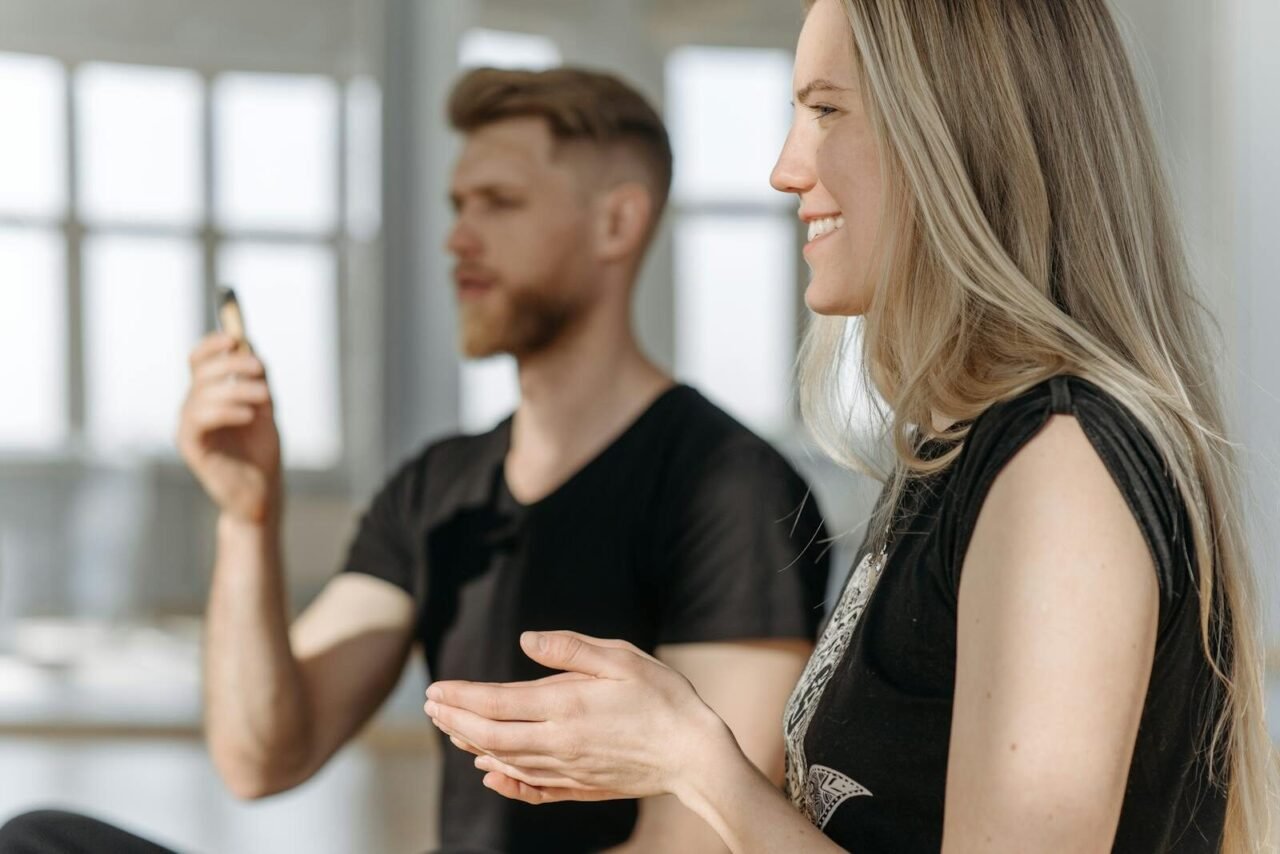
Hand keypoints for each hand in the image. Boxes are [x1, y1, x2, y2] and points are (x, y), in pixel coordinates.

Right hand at [177, 332, 281, 524]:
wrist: (261, 489)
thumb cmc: (261, 449)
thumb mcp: (264, 406)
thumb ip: (256, 378)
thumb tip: (249, 344)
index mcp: (207, 394)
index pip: (199, 360)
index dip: (212, 345)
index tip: (235, 338)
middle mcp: (192, 406)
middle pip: (201, 372)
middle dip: (232, 364)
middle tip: (260, 369)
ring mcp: (188, 426)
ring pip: (202, 394)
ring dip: (237, 389)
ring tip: (265, 398)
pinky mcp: (189, 446)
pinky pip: (200, 419)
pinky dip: (226, 411)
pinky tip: (249, 416)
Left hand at [424, 631, 739, 806]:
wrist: (695, 753)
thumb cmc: (663, 696)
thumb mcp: (620, 657)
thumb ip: (569, 649)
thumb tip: (525, 640)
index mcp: (565, 705)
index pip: (495, 703)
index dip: (460, 697)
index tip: (435, 689)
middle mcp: (559, 742)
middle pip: (490, 736)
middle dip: (455, 722)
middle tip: (431, 709)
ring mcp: (568, 769)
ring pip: (506, 762)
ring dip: (473, 746)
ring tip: (451, 732)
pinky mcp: (581, 786)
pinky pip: (532, 788)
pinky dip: (505, 780)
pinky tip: (492, 773)